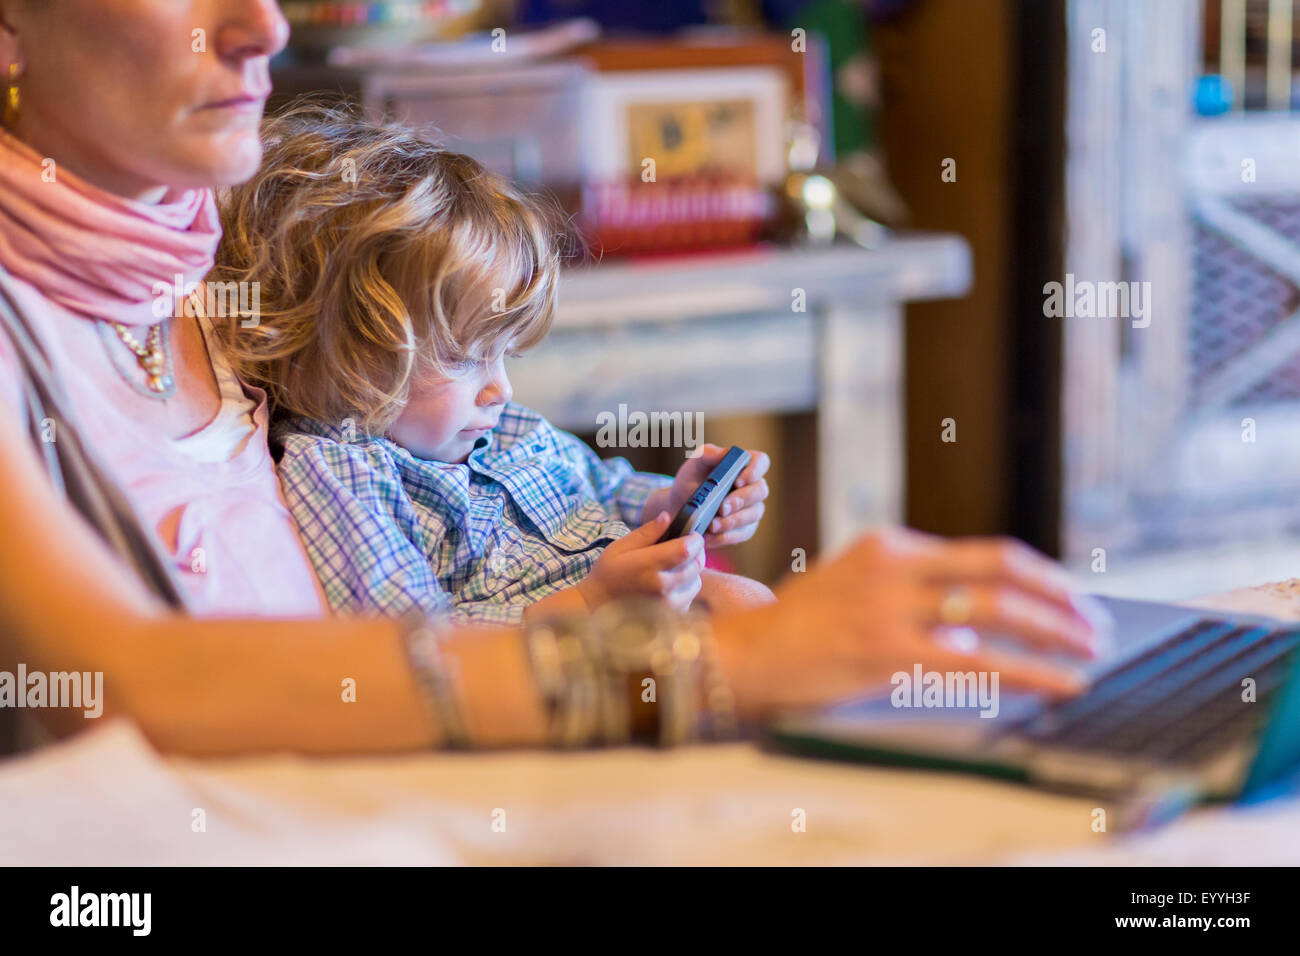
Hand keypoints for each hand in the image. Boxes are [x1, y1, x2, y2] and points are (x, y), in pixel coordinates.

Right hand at [578, 512, 704, 612]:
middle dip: (696, 552)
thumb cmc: (608, 573)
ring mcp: (668, 604)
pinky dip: (686, 587)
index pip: (686, 549)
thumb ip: (647, 532)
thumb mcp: (620, 547)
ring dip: (691, 571)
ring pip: (697, 580)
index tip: (690, 535)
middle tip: (684, 548)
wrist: (597, 606)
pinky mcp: (672, 615)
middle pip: (697, 564)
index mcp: (648, 566)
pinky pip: (690, 596)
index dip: (694, 539)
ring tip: (675, 567)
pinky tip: (670, 584)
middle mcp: (662, 586)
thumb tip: (667, 517)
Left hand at [646, 444, 770, 547]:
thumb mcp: (693, 465)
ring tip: (712, 525)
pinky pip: (743, 533)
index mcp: (744, 465)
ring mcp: (752, 508)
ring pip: (754, 514)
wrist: (680, 508)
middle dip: (741, 500)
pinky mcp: (745, 528)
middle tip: (722, 508)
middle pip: (760, 490)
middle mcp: (753, 486)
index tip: (737, 481)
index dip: (754, 471)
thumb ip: (707, 454)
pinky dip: (726, 536)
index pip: (761, 462)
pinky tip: (709, 536)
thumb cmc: (690, 481)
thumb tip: (725, 453)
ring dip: (733, 521)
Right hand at [710, 527, 1109, 717]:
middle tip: (1094, 623)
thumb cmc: (799, 629)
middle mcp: (895, 565)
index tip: (1069, 597)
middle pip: (1001, 569)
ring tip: (1087, 651)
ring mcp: (892, 607)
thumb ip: (911, 592)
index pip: (984, 553)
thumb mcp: (854, 586)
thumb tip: (976, 623)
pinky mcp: (889, 652)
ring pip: (997, 608)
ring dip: (1055, 629)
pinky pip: (978, 660)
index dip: (1038, 575)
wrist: (745, 656)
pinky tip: (1060, 682)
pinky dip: (1031, 670)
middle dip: (1059, 597)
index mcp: (889, 544)